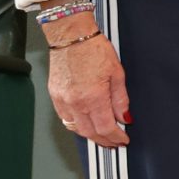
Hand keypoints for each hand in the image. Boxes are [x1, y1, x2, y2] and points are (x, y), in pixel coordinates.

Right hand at [44, 16, 130, 146]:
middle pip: (90, 132)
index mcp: (93, 97)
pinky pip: (65, 118)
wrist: (70, 36)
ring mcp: (62, 100)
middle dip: (104, 140)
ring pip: (76, 128)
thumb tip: (124, 118)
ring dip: (90, 135)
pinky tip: (86, 124)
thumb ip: (120, 99)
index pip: (106, 127)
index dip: (116, 137)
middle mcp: (75, 102)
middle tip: (114, 142)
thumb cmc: (94, 49)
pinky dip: (76, 125)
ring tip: (102, 136)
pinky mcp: (54, 96)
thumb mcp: (117, 73)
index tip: (123, 140)